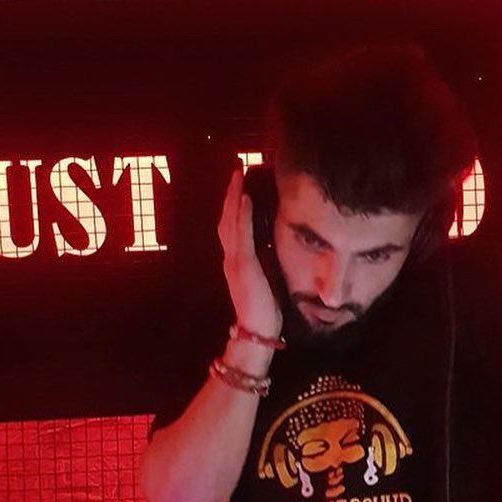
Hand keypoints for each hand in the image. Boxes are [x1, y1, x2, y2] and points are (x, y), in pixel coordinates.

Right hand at [218, 166, 281, 339]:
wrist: (257, 332)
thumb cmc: (265, 310)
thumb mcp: (265, 280)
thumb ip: (264, 263)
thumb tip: (274, 245)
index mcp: (236, 262)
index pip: (232, 227)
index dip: (233, 205)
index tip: (239, 184)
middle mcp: (231, 258)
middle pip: (227, 218)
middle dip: (231, 193)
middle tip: (236, 169)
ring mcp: (234, 261)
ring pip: (231, 221)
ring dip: (234, 196)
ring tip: (239, 174)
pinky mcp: (243, 266)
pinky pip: (241, 234)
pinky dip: (241, 214)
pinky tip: (245, 197)